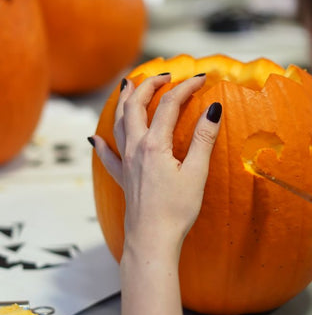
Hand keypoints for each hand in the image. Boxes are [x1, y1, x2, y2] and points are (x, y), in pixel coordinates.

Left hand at [91, 74, 221, 252]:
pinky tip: (94, 139)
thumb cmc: (177, 209)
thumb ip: (203, 138)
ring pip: (119, 123)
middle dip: (148, 85)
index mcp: (155, 145)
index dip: (185, 88)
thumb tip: (213, 109)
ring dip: (124, 101)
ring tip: (127, 85)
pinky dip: (102, 143)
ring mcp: (126, 162)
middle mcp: (136, 148)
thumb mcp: (196, 173)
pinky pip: (107, 156)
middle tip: (162, 75)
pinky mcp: (123, 178)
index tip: (200, 78)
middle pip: (136, 106)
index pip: (169, 105)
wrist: (152, 239)